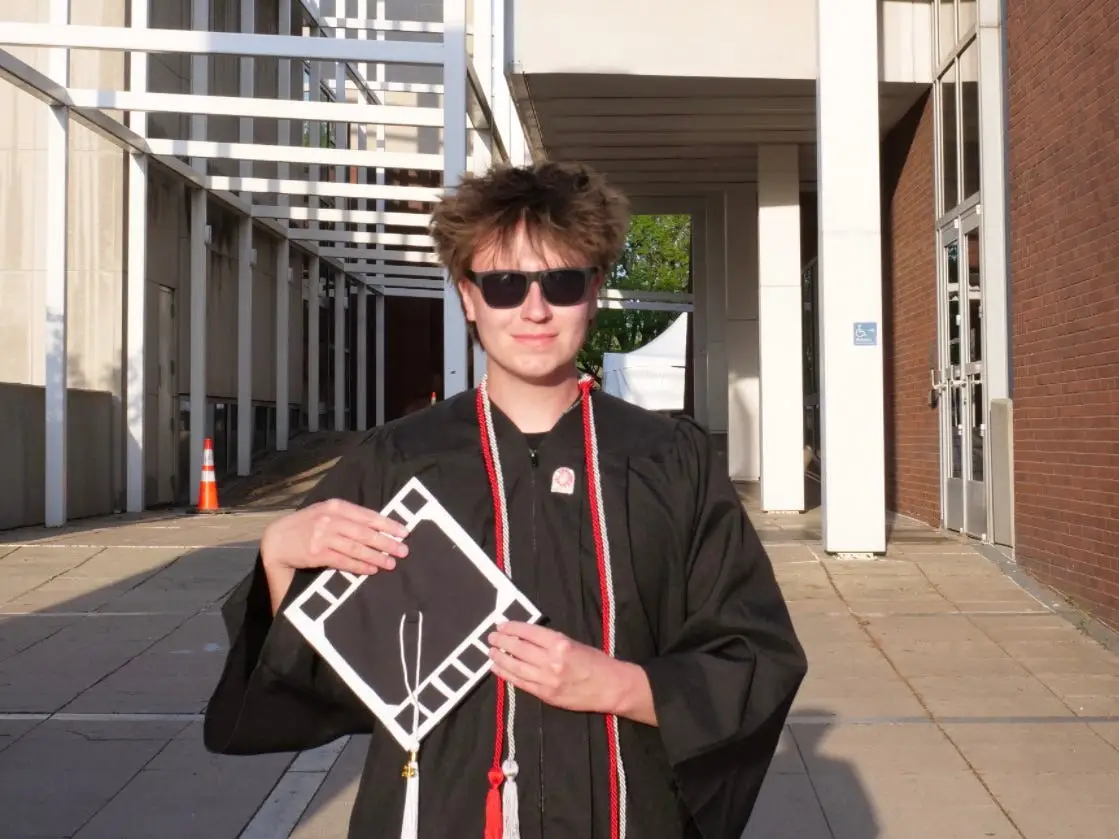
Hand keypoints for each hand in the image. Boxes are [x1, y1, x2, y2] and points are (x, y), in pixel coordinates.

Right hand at [259, 498, 409, 611]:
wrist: (277, 539)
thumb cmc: (306, 525)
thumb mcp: (326, 513)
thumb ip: (348, 517)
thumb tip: (378, 526)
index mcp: (336, 506)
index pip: (368, 515)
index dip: (388, 524)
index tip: (404, 532)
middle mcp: (330, 519)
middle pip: (365, 532)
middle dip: (386, 542)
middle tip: (403, 551)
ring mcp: (323, 536)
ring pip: (356, 548)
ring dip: (376, 557)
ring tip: (391, 563)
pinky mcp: (317, 553)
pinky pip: (343, 561)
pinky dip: (359, 566)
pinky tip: (371, 570)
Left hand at [488, 622, 655, 724]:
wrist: (611, 687)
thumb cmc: (596, 662)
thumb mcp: (575, 643)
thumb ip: (551, 641)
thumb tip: (526, 637)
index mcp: (560, 643)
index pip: (528, 632)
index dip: (512, 628)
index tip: (501, 625)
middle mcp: (551, 660)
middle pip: (519, 648)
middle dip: (502, 641)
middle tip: (491, 637)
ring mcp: (547, 680)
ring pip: (516, 667)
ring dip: (500, 658)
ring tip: (491, 652)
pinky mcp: (546, 695)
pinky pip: (521, 683)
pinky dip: (507, 675)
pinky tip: (498, 669)